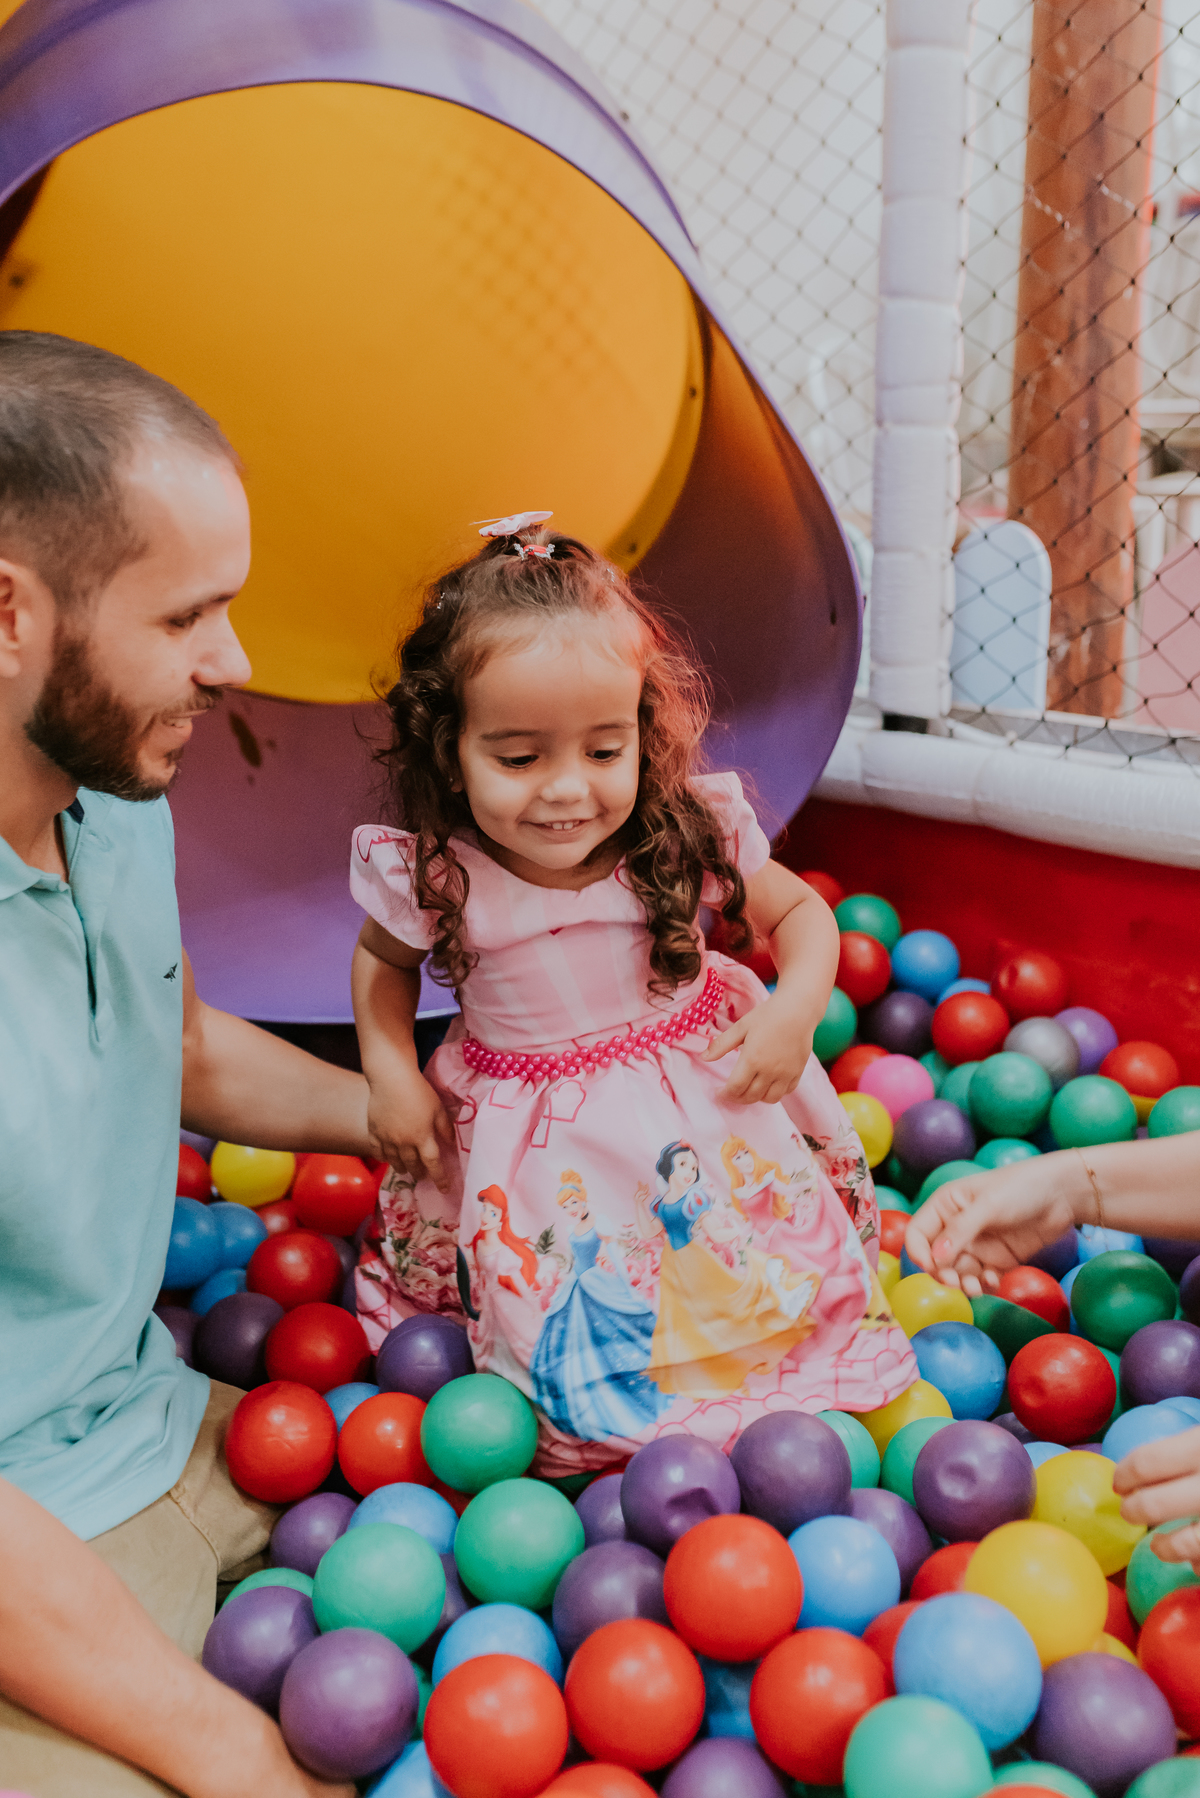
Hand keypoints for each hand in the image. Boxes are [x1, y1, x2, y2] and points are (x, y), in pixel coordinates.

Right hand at [366, 1064, 453, 1192]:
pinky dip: (384, 1158)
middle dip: (419, 1173)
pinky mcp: (373, 1132)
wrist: (391, 1079)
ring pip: (394, 1161)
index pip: (433, 1164)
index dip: (440, 1178)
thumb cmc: (418, 1091)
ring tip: (406, 1169)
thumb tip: (451, 1143)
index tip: (444, 1189)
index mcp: (423, 1138)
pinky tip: (387, 1158)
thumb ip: (445, 1127)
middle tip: (423, 1176)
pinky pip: (378, 1152)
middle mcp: (404, 1143)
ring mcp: (387, 1139)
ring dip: (402, 1167)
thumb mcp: (438, 1108)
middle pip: (413, 1165)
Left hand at [702, 997, 812, 1104]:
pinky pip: (786, 1092)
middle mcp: (770, 1071)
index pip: (735, 1088)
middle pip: (751, 1096)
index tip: (718, 1092)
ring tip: (749, 1089)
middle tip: (730, 1093)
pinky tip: (768, 1084)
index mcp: (752, 1059)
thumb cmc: (767, 1015)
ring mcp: (786, 1073)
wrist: (797, 1010)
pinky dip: (775, 1093)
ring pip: (770, 1099)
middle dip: (737, 1098)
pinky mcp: (798, 1072)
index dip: (724, 1094)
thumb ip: (721, 1044)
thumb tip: (703, 1058)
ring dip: (756, 1098)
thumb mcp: (740, 1027)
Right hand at [904, 1155, 1078, 1294]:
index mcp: (946, 1205)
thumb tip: (935, 1259)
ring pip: (958, 1272)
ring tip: (977, 1289)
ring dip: (963, 1283)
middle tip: (956, 1283)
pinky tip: (994, 1282)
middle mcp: (956, 1227)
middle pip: (936, 1258)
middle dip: (943, 1273)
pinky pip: (981, 1278)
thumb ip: (960, 1231)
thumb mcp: (988, 1205)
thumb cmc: (1021, 1187)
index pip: (918, 1233)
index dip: (918, 1251)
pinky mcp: (997, 1260)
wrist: (1064, 1194)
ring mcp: (977, 1244)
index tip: (930, 1267)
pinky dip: (984, 1284)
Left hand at [1113, 1426, 1199, 1571]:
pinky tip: (1194, 1560)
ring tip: (1159, 1546)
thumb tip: (1142, 1464)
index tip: (1119, 1483)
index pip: (1147, 1462)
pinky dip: (1198, 1564)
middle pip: (1154, 1504)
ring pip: (1187, 1543)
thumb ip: (1185, 1446)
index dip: (1125, 1475)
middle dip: (1134, 1510)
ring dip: (1167, 1548)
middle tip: (1129, 1511)